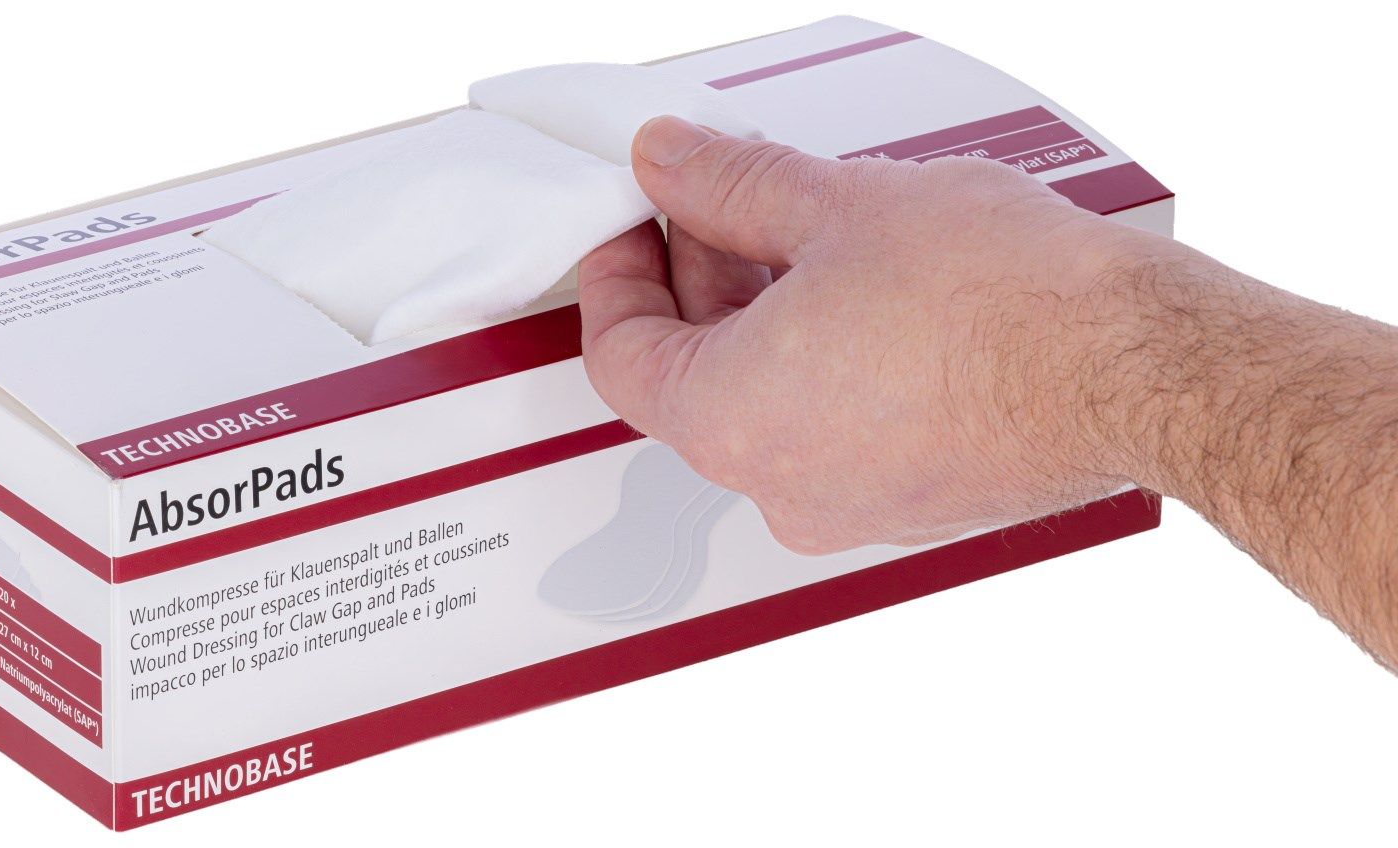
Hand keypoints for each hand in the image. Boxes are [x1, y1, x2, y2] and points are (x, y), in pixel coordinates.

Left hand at [578, 116, 1168, 552]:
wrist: (1132, 366)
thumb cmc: (1003, 305)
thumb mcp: (834, 205)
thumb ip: (728, 184)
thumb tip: (673, 164)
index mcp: (728, 423)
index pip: (619, 355)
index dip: (616, 274)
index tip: (636, 224)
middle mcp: (778, 486)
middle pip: (694, 378)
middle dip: (702, 281)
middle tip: (728, 205)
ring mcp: (848, 506)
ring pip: (769, 403)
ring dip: (768, 318)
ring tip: (812, 235)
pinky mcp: (912, 503)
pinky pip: (836, 429)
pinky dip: (827, 363)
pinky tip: (868, 295)